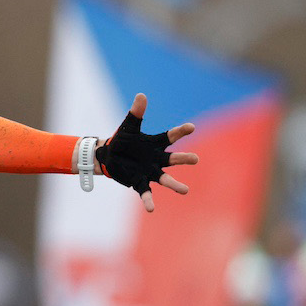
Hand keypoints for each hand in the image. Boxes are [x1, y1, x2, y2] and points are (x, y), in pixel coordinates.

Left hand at [97, 93, 198, 212]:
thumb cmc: (123, 141)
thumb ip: (136, 113)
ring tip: (185, 190)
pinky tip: (151, 209)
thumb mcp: (128, 126)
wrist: (109, 156)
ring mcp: (150, 172)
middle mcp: (157, 159)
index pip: (170, 137)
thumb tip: (141, 95)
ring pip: (165, 179)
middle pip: (173, 159)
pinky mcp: (140, 182)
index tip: (191, 127)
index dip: (181, 132)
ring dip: (175, 184)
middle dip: (184, 159)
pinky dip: (149, 201)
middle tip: (196, 159)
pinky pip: (146, 193)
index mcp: (155, 144)